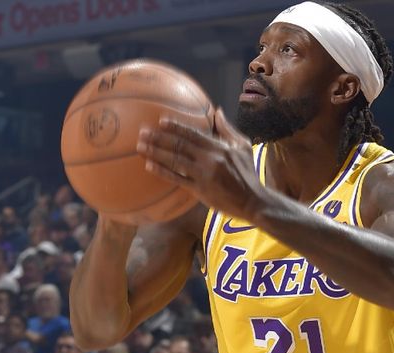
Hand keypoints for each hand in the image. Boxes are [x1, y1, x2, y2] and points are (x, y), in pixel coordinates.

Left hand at [136, 108, 262, 221]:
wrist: (253, 201)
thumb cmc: (248, 174)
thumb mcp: (243, 147)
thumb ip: (227, 129)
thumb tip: (217, 111)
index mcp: (219, 147)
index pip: (193, 133)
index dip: (176, 126)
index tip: (160, 121)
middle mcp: (210, 159)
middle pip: (180, 145)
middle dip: (159, 138)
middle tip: (142, 132)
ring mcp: (204, 175)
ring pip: (175, 160)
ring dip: (156, 152)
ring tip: (140, 146)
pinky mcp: (200, 191)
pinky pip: (177, 179)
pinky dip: (162, 171)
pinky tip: (149, 166)